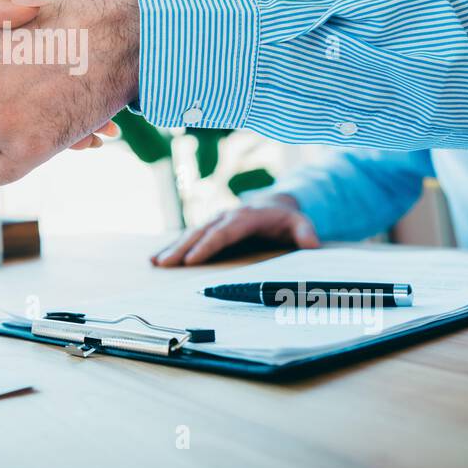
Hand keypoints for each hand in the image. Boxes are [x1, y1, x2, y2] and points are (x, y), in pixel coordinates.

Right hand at [151, 195, 319, 266]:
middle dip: (182, 248)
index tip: (192, 259)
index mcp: (245, 217)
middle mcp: (226, 216)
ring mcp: (216, 220)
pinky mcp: (210, 227)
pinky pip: (190, 237)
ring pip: (192, 233)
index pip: (224, 232)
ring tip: (156, 262)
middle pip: (201, 232)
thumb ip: (306, 232)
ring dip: (173, 247)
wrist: (275, 204)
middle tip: (165, 263)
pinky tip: (158, 258)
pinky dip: (174, 246)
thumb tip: (312, 244)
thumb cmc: (285, 218)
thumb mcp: (300, 222)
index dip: (207, 245)